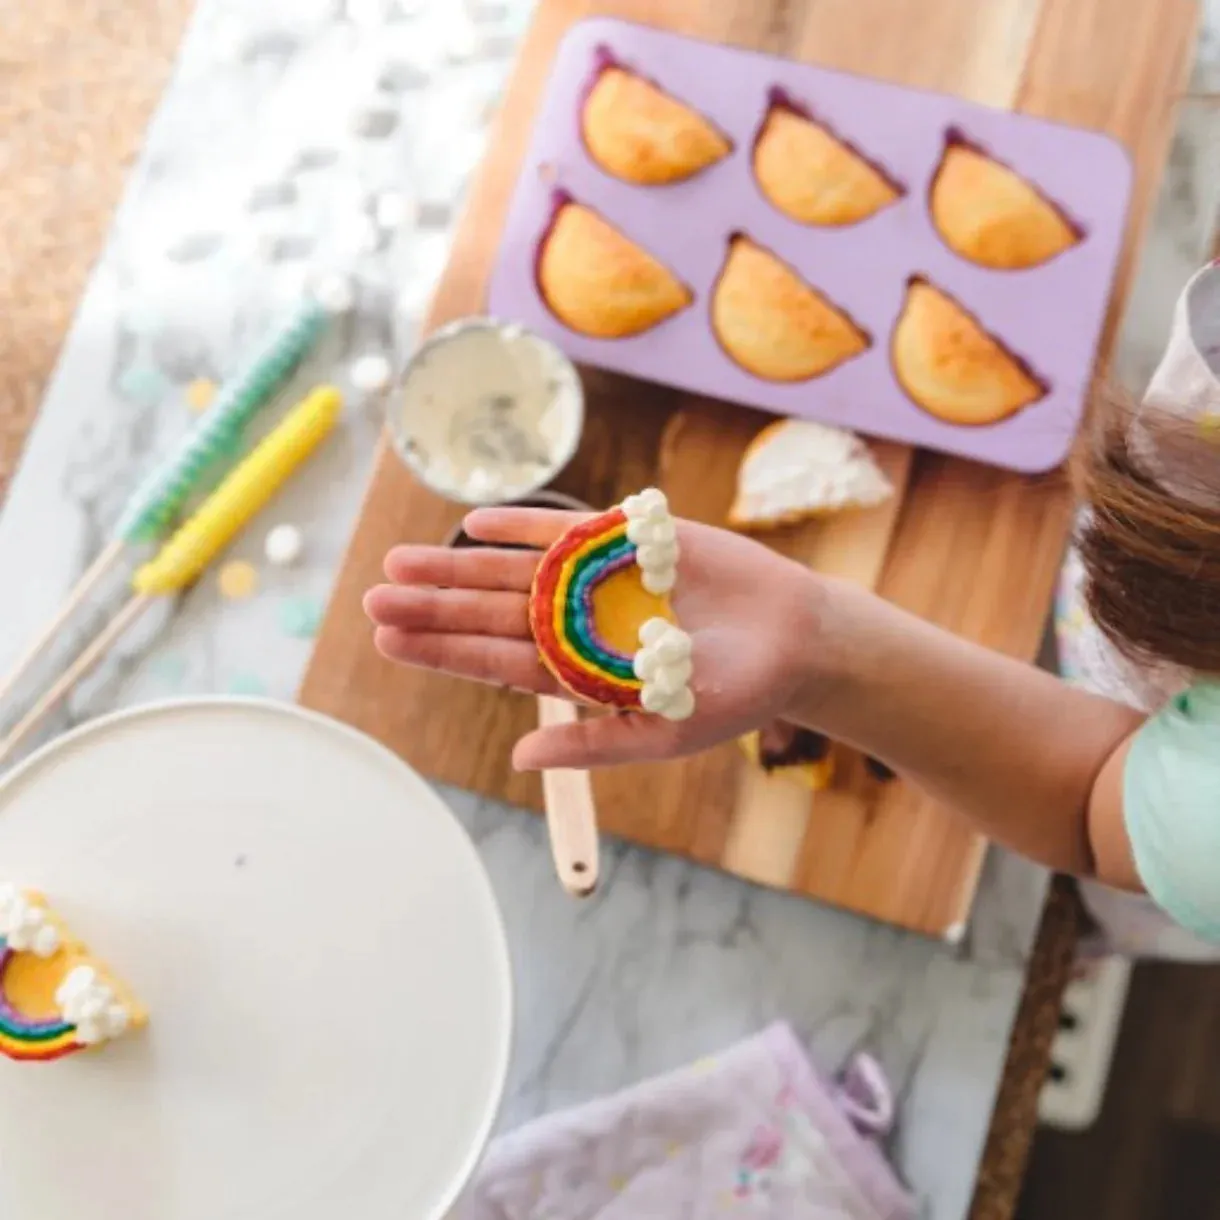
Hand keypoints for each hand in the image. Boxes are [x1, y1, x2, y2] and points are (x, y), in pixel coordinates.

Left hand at [363, 508, 830, 770]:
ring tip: (400, 562)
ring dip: (456, 565)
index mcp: (579, 673)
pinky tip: (472, 524)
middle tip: (372, 599)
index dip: (442, 649)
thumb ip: (592, 742)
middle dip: (432, 606)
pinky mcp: (626, 542)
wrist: (794, 639)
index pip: (494, 661)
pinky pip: (562, 531)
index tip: (388, 639)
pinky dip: (519, 526)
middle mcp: (577, 624)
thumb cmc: (735, 696)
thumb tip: (518, 758)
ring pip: (511, 571)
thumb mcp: (664, 732)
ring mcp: (597, 581)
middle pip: (489, 613)